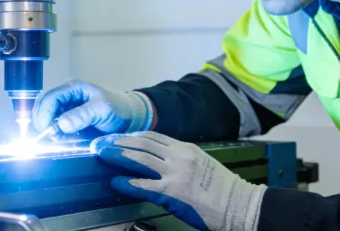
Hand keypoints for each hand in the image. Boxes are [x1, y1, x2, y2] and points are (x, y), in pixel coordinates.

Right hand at [32, 80, 153, 134]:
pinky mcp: (69, 121)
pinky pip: (55, 128)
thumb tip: (61, 125)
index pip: (49, 98)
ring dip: (48, 131)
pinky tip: (62, 141)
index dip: (44, 114)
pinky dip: (55, 136)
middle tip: (52, 138)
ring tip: (58, 140)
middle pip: (43, 108)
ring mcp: (66, 109)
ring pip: (47, 119)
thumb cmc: (119, 108)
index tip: (47, 131)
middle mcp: (66, 97)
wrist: (130, 117)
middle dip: (43, 123)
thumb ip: (82, 116)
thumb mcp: (102, 110)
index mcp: (72, 88)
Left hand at [92, 131, 265, 230]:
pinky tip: (115, 181)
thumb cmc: (222, 189)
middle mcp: (179, 156)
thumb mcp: (202, 164)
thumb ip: (181, 159)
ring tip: (101, 154)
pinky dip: (127, 182)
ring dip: (117, 155)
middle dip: (118, 141)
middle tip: (101, 142)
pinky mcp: (172, 192)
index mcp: (185, 148)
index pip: (152, 136)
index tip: (116, 136)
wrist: (238, 205)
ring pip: (139, 158)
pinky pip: (144, 185)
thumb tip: (160, 160)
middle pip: (141, 143)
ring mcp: (175, 173)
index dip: (130, 136)